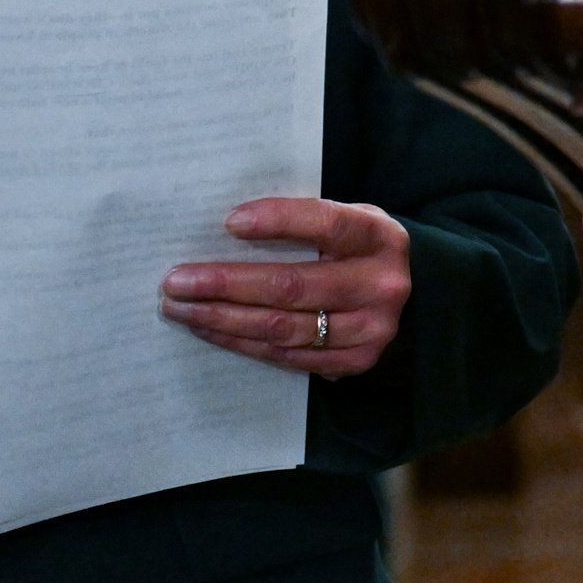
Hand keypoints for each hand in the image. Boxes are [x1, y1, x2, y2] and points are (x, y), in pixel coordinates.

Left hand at [162, 199, 407, 379]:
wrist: (406, 294)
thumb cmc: (357, 249)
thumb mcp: (347, 221)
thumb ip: (304, 222)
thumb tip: (227, 228)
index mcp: (378, 237)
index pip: (326, 224)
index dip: (278, 221)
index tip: (229, 222)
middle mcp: (381, 285)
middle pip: (292, 286)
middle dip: (226, 284)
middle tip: (176, 282)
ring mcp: (371, 329)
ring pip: (283, 328)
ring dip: (223, 320)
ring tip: (182, 309)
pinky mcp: (355, 362)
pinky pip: (287, 356)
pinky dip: (243, 343)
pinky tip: (211, 330)